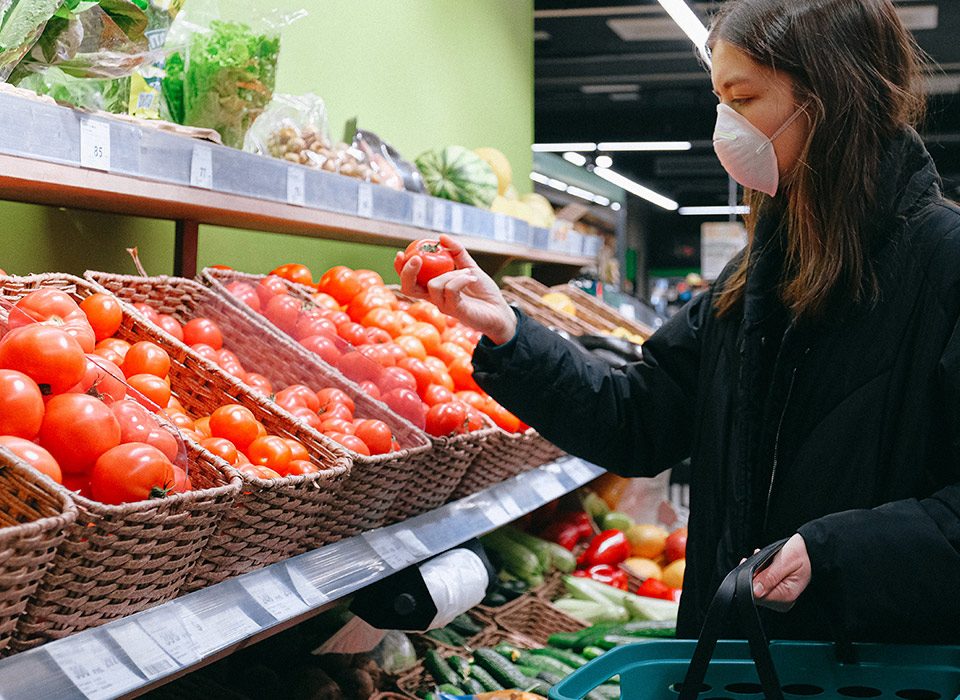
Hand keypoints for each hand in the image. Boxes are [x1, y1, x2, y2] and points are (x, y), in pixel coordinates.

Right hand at [395, 234, 516, 343]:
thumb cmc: (484, 292)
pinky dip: (460, 279)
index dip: (400, 269)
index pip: (410, 280)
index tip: (400, 253)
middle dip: (408, 272)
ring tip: (468, 274)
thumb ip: (456, 252)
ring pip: (434, 285)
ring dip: (451, 273)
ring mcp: (444, 306)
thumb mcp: (469, 267)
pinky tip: (471, 278)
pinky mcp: (455, 311)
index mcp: (434, 288)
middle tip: (417, 258)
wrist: (500, 311)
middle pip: (408, 288)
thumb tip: (440, 236)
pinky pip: (451, 290)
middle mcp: (435, 298)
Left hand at [751, 533, 811, 611]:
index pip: (757, 596)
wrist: (811, 550)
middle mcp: (783, 601)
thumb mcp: (785, 562)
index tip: (749, 565)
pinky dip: (760, 573)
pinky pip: (762, 585)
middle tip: (757, 558)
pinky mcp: (778, 591)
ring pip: (757, 588)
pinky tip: (764, 563)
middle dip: (752, 575)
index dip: (749, 580)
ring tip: (762, 558)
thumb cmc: (802, 554)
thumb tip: (754, 591)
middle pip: (755, 592)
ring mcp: (780, 597)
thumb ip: (769, 577)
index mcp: (786, 596)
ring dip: (756, 573)